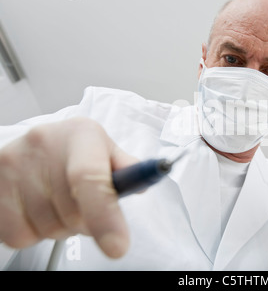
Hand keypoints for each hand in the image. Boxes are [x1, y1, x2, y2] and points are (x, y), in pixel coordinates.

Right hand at [0, 117, 137, 257]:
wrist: (40, 143)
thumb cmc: (78, 150)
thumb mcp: (106, 150)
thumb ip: (127, 169)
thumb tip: (142, 183)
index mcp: (80, 134)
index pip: (89, 179)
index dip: (105, 216)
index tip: (117, 247)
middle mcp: (43, 143)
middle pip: (73, 213)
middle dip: (89, 222)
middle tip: (87, 205)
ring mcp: (12, 165)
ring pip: (48, 229)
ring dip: (63, 227)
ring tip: (61, 202)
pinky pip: (20, 236)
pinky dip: (36, 232)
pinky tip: (41, 209)